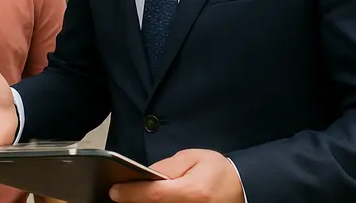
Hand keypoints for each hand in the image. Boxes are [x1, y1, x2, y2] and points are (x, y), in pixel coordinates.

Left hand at [109, 150, 243, 202]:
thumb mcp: (193, 158)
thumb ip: (168, 167)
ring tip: (131, 197)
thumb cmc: (216, 170)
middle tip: (118, 195)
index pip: (155, 195)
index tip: (114, 190)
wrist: (241, 188)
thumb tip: (145, 176)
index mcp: (192, 191)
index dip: (132, 193)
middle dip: (134, 202)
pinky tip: (144, 201)